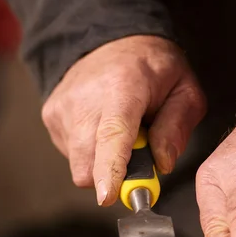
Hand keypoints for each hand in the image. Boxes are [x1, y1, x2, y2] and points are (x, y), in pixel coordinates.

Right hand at [42, 35, 205, 204]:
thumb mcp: (185, 90)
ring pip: (80, 164)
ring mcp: (62, 107)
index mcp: (123, 87)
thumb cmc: (153, 68)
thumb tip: (162, 164)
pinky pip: (71, 155)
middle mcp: (85, 97)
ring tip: (120, 131)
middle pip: (89, 161)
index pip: (112, 133)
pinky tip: (101, 127)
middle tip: (139, 154)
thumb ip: (177, 127)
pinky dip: (90, 151)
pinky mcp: (50, 115)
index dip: (110, 168)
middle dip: (113, 176)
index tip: (108, 196)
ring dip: (102, 160)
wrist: (113, 40)